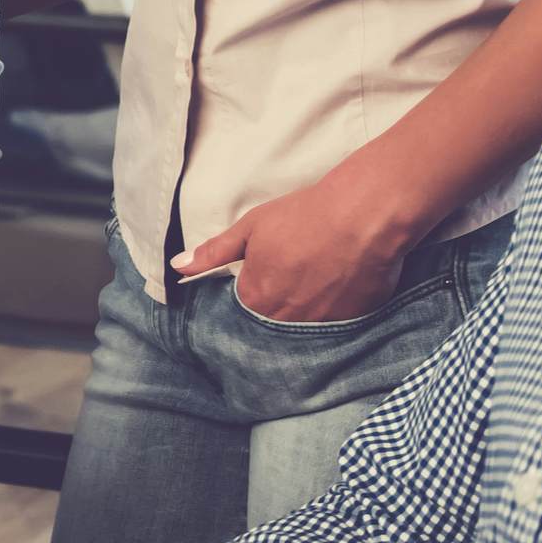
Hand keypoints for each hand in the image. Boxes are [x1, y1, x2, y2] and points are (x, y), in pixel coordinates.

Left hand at [175, 159, 423, 323]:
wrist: (363, 216)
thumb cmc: (304, 217)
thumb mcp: (251, 227)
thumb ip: (214, 252)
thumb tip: (178, 267)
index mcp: (256, 297)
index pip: (245, 306)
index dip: (256, 288)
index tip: (269, 272)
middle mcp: (285, 319)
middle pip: (274, 320)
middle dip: (280, 302)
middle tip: (298, 275)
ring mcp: (320, 325)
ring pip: (305, 326)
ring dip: (307, 308)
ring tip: (320, 280)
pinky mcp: (353, 323)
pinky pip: (336, 325)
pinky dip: (336, 310)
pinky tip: (341, 287)